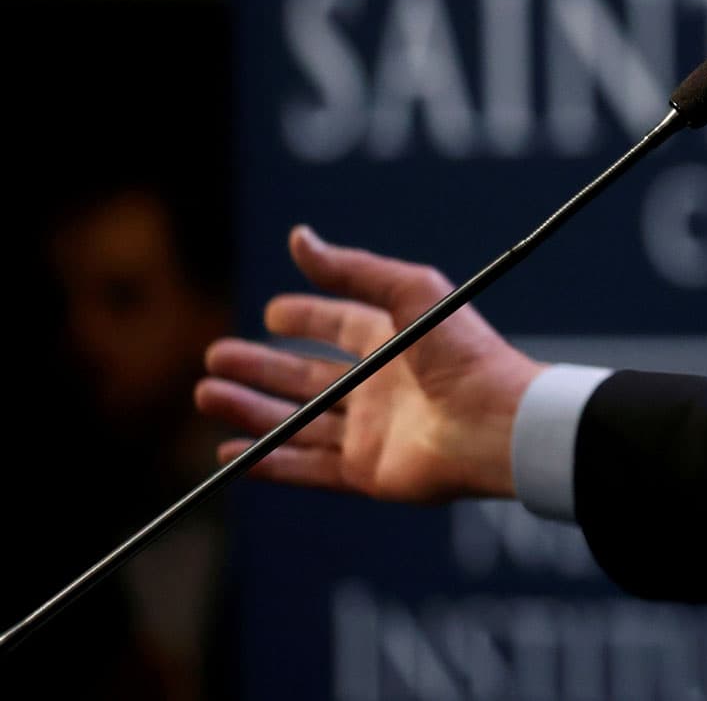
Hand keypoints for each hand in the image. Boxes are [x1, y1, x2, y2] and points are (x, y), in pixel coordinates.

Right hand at [194, 226, 540, 501]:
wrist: (496, 423)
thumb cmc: (464, 352)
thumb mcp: (410, 293)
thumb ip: (352, 269)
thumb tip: (298, 237)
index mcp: (397, 342)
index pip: (341, 326)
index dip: (306, 319)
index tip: (272, 314)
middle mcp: (382, 387)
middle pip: (308, 377)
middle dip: (260, 367)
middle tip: (215, 357)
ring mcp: (374, 432)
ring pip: (298, 421)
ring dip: (250, 409)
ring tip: (206, 393)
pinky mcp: (368, 472)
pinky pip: (307, 467)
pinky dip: (268, 461)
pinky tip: (232, 452)